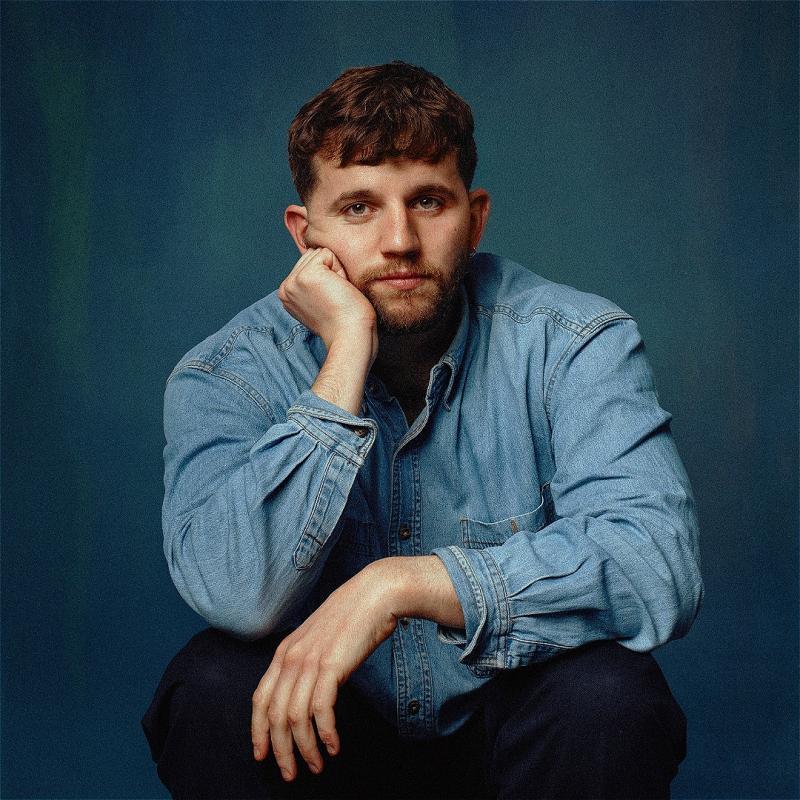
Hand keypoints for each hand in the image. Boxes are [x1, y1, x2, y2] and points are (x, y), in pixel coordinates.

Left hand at [250, 561, 397, 780]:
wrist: (374, 594)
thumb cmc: (351, 617)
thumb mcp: (318, 640)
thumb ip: (307, 663)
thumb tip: (307, 694)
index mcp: (284, 652)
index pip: (259, 700)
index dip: (258, 731)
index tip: (262, 755)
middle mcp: (290, 658)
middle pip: (274, 716)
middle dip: (280, 750)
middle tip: (291, 773)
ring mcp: (310, 661)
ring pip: (295, 718)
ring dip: (305, 748)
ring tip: (316, 765)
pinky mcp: (331, 666)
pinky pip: (321, 710)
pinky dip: (325, 734)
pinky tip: (334, 746)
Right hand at [278, 247, 376, 360]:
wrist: (350, 336)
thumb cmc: (345, 322)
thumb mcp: (320, 301)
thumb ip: (313, 284)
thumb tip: (318, 259)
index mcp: (287, 294)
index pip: (308, 264)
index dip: (327, 277)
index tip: (330, 302)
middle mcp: (286, 287)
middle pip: (313, 255)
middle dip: (331, 272)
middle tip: (335, 297)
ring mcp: (294, 280)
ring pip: (320, 253)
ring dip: (336, 270)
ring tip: (337, 294)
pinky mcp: (307, 275)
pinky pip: (329, 254)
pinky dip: (341, 270)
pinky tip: (340, 290)